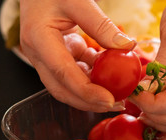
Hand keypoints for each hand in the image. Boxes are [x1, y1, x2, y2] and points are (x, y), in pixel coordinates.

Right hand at [19, 0, 135, 111]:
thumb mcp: (77, 0)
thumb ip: (101, 25)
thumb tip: (127, 46)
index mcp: (39, 39)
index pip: (63, 73)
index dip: (86, 91)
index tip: (109, 100)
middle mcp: (38, 54)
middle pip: (61, 88)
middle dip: (88, 102)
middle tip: (114, 104)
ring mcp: (45, 57)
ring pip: (67, 85)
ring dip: (90, 93)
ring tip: (115, 95)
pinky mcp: (55, 55)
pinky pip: (74, 72)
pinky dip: (91, 76)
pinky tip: (107, 76)